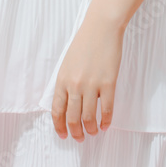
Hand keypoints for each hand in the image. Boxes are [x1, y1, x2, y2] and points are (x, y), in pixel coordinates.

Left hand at [51, 10, 124, 141]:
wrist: (101, 28)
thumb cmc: (84, 43)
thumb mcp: (67, 63)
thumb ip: (66, 83)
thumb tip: (68, 104)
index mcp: (62, 79)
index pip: (57, 110)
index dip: (59, 126)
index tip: (63, 135)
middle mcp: (74, 85)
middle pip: (72, 118)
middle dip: (75, 132)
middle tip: (79, 138)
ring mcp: (91, 85)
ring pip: (89, 117)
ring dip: (91, 130)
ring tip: (93, 133)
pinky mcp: (108, 83)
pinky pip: (107, 109)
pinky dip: (106, 120)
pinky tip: (106, 125)